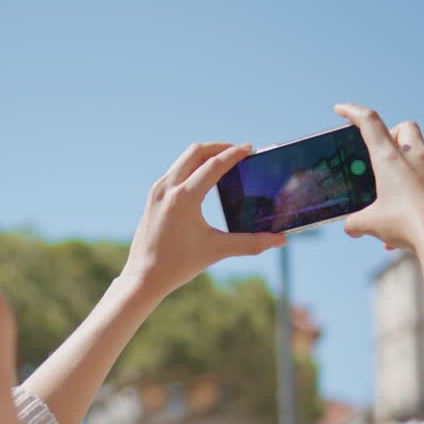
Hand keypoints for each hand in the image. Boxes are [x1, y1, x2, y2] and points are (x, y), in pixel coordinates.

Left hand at [122, 142, 286, 298]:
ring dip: (204, 155)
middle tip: (237, 151)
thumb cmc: (178, 265)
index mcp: (184, 198)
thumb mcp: (217, 250)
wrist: (143, 276)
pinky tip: (203, 178)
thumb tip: (280, 241)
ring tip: (223, 161)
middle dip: (218, 147)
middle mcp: (168, 188)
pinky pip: (175, 171)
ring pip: (183, 159)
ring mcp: (158, 190)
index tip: (249, 148)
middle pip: (196, 152)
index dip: (234, 154)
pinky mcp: (153, 197)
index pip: (213, 164)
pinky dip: (191, 167)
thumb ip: (251, 243)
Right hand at [334, 103, 423, 250]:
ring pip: (421, 156)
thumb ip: (356, 223)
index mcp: (390, 159)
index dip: (352, 112)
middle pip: (405, 128)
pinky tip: (412, 219)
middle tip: (382, 156)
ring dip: (407, 169)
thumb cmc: (405, 224)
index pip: (369, 123)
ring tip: (395, 199)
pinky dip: (419, 195)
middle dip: (393, 135)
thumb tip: (351, 227)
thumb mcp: (371, 224)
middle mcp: (415, 158)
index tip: (340, 109)